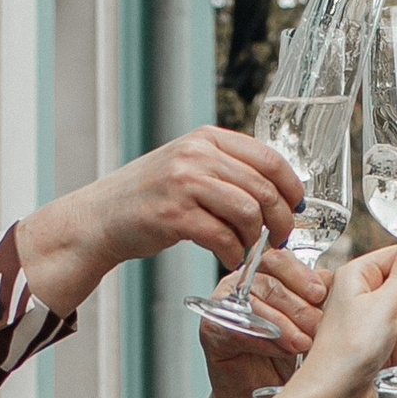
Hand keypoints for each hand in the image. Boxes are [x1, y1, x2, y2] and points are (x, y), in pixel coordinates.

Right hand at [18, 127, 302, 314]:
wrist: (101, 217)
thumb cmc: (151, 197)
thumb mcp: (189, 167)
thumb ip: (228, 169)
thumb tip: (277, 189)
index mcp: (207, 139)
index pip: (269, 158)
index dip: (291, 187)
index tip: (295, 208)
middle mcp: (196, 155)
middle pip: (263, 188)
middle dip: (279, 220)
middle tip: (278, 239)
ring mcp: (183, 183)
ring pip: (247, 212)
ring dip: (255, 239)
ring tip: (248, 250)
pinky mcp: (173, 215)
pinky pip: (222, 237)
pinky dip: (232, 253)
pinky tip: (228, 258)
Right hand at [198, 249, 326, 397]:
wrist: (260, 397)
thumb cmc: (285, 358)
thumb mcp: (308, 325)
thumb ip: (318, 301)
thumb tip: (336, 283)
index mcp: (265, 275)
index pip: (280, 260)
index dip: (301, 275)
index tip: (320, 293)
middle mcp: (242, 285)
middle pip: (269, 281)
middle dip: (298, 306)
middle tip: (317, 327)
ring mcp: (225, 305)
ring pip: (255, 304)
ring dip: (283, 325)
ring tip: (302, 343)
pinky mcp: (212, 328)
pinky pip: (238, 327)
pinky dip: (262, 340)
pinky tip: (280, 350)